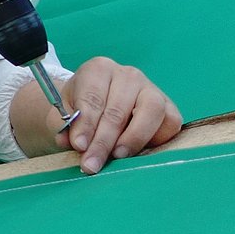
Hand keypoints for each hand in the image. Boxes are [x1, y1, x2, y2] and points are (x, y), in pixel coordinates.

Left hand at [59, 57, 182, 173]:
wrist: (98, 106)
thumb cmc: (79, 109)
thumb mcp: (65, 113)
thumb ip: (66, 127)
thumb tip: (72, 143)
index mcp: (98, 69)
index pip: (92, 98)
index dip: (85, 125)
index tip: (79, 146)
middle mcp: (128, 75)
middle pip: (118, 110)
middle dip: (103, 142)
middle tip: (92, 164)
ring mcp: (151, 89)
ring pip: (151, 112)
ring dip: (133, 139)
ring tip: (117, 156)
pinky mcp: (169, 107)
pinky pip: (170, 123)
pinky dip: (156, 139)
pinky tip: (137, 151)